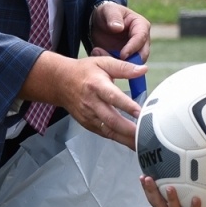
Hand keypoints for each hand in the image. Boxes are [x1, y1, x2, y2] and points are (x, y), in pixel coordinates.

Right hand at [22, 52, 145, 145]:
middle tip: (145, 134)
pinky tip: (130, 142)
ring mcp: (88, 116)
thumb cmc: (84, 72)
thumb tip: (143, 70)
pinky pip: (104, 133)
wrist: (60, 83)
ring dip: (125, 138)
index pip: (112, 97)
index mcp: (97, 85)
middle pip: (111, 119)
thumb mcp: (103, 63)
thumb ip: (123, 67)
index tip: (140, 112)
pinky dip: (118, 139)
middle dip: (128, 129)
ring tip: (142, 144)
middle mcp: (92, 103)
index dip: (127, 105)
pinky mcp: (87, 124)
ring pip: (108, 130)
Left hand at [89, 1, 151, 62]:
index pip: (141, 38)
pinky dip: (114, 66)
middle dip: (131, 61)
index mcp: (141, 26)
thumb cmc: (107, 13)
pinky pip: (124, 67)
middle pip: (143, 54)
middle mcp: (142, 40)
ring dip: (121, 64)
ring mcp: (135, 50)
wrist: (100, 22)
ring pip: (134, 63)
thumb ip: (113, 17)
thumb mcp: (108, 10)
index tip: (122, 55)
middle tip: (116, 64)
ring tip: (103, 57)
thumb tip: (118, 28)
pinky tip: (102, 58)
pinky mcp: (127, 58)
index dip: (133, 47)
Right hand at [140, 177, 205, 206]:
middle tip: (147, 178)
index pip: (153, 200)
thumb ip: (180, 195)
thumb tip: (181, 174)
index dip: (146, 189)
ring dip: (171, 199)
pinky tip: (196, 198)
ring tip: (170, 188)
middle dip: (151, 191)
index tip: (141, 177)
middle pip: (158, 204)